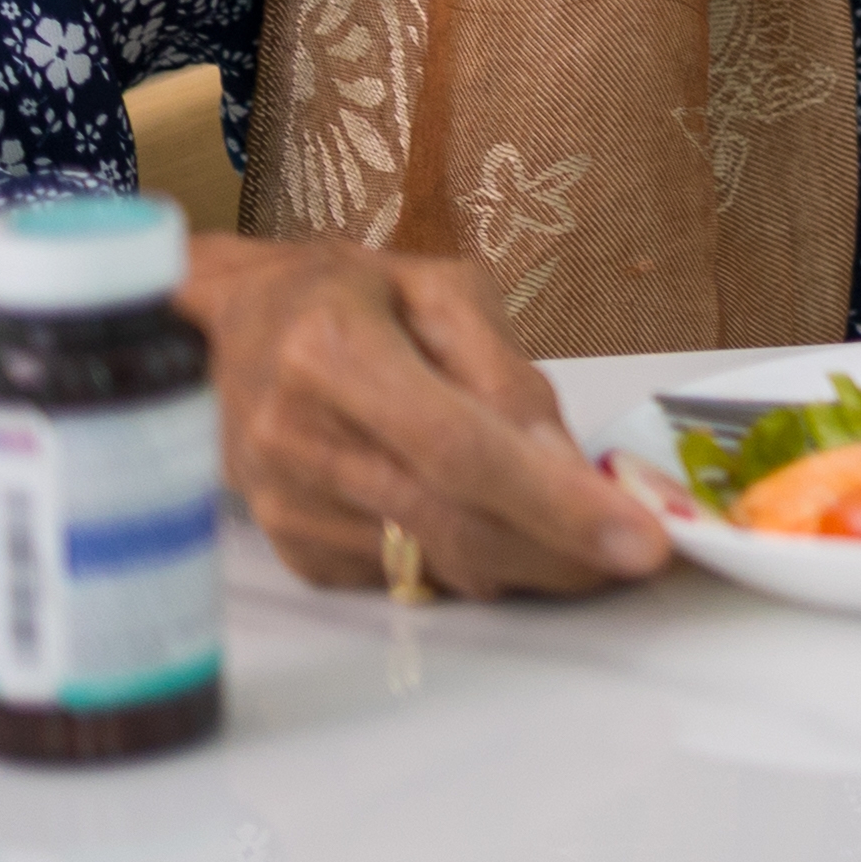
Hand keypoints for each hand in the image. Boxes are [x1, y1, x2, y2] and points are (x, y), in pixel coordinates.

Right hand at [177, 234, 670, 596]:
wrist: (224, 330)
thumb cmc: (348, 296)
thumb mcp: (439, 289)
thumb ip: (505, 373)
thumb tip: (566, 465)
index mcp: (334, 351)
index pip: (461, 449)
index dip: (554, 503)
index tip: (636, 542)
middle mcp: (297, 437)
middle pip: (452, 522)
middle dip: (559, 551)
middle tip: (633, 554)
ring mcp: (285, 503)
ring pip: (434, 560)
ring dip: (522, 559)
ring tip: (574, 533)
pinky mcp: (289, 546)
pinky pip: (402, 572)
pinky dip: (464, 558)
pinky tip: (485, 521)